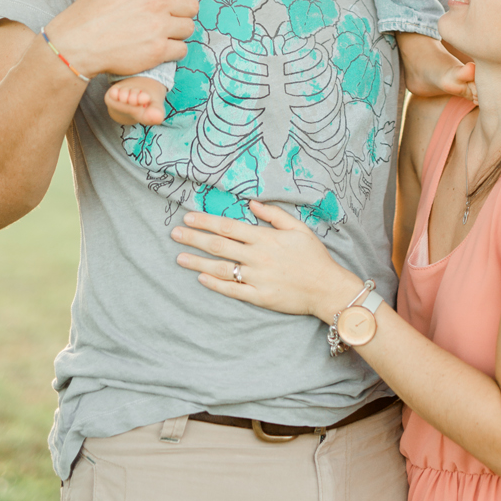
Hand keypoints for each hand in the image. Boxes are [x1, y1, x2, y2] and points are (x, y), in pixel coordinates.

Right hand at [45, 0, 202, 80]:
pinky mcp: (158, 51)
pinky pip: (182, 49)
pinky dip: (174, 51)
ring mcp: (159, 28)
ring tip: (165, 34)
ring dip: (180, 32)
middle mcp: (157, 2)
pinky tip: (161, 49)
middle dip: (185, 11)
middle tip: (174, 16)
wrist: (75, 45)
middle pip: (193, 5)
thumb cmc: (85, 15)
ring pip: (189, 28)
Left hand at [171, 201, 355, 321]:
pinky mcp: (259, 297)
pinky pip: (232, 290)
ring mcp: (256, 278)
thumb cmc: (314, 256)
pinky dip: (214, 284)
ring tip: (179, 257)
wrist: (326, 287)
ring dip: (197, 261)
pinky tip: (200, 277)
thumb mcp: (299, 228)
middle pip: (219, 245)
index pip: (228, 226)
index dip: (206, 221)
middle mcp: (257, 257)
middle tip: (175, 233)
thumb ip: (274, 215)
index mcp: (265, 238)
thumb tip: (252, 203)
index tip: (188, 217)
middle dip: (194, 238)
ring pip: (220, 268)